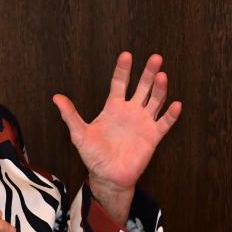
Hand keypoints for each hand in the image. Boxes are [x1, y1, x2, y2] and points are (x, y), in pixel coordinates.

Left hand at [52, 52, 180, 220]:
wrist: (108, 176)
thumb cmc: (94, 155)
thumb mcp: (79, 134)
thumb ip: (71, 115)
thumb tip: (56, 97)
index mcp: (113, 107)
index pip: (120, 83)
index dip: (123, 69)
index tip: (127, 55)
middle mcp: (131, 111)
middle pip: (142, 87)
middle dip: (149, 73)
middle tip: (155, 58)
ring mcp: (143, 122)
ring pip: (155, 101)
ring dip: (160, 88)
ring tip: (163, 76)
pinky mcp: (153, 136)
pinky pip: (164, 123)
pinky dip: (171, 114)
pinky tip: (175, 104)